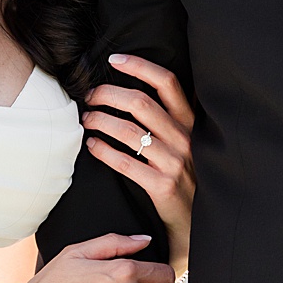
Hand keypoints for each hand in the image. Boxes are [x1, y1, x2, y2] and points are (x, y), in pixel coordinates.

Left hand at [85, 54, 194, 271]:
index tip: (114, 59)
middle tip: (89, 96)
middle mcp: (185, 138)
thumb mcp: (184, 143)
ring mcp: (175, 162)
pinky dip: (102, 150)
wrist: (197, 223)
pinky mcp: (162, 185)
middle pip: (140, 102)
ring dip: (100, 121)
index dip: (139, 66)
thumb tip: (129, 93)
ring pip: (128, 130)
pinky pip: (124, 161)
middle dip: (108, 94)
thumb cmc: (184, 177)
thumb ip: (165, 120)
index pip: (167, 82)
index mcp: (190, 123)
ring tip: (86, 120)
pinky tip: (91, 146)